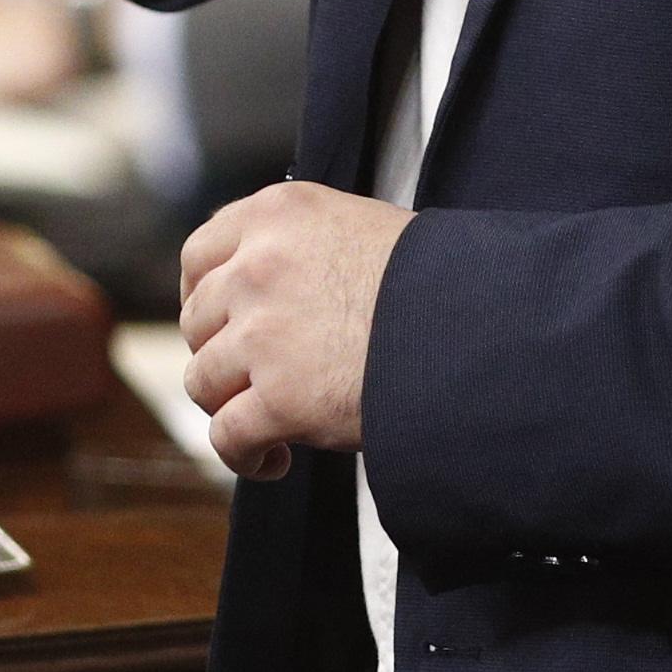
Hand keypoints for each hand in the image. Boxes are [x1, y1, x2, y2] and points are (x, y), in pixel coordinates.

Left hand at [176, 180, 410, 480]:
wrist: (474, 328)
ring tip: (268, 424)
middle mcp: (258, 265)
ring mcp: (263, 333)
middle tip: (255, 377)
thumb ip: (298, 245)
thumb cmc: (433, 283)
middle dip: (221, 354)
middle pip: (197, 321)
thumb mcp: (357, 226)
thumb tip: (260, 284)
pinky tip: (273, 458)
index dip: (203, 294)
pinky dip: (244, 456)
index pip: (200, 252)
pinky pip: (228, 436)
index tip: (220, 322)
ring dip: (230, 406)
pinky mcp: (278, 398)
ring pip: (203, 380)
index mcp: (278, 213)